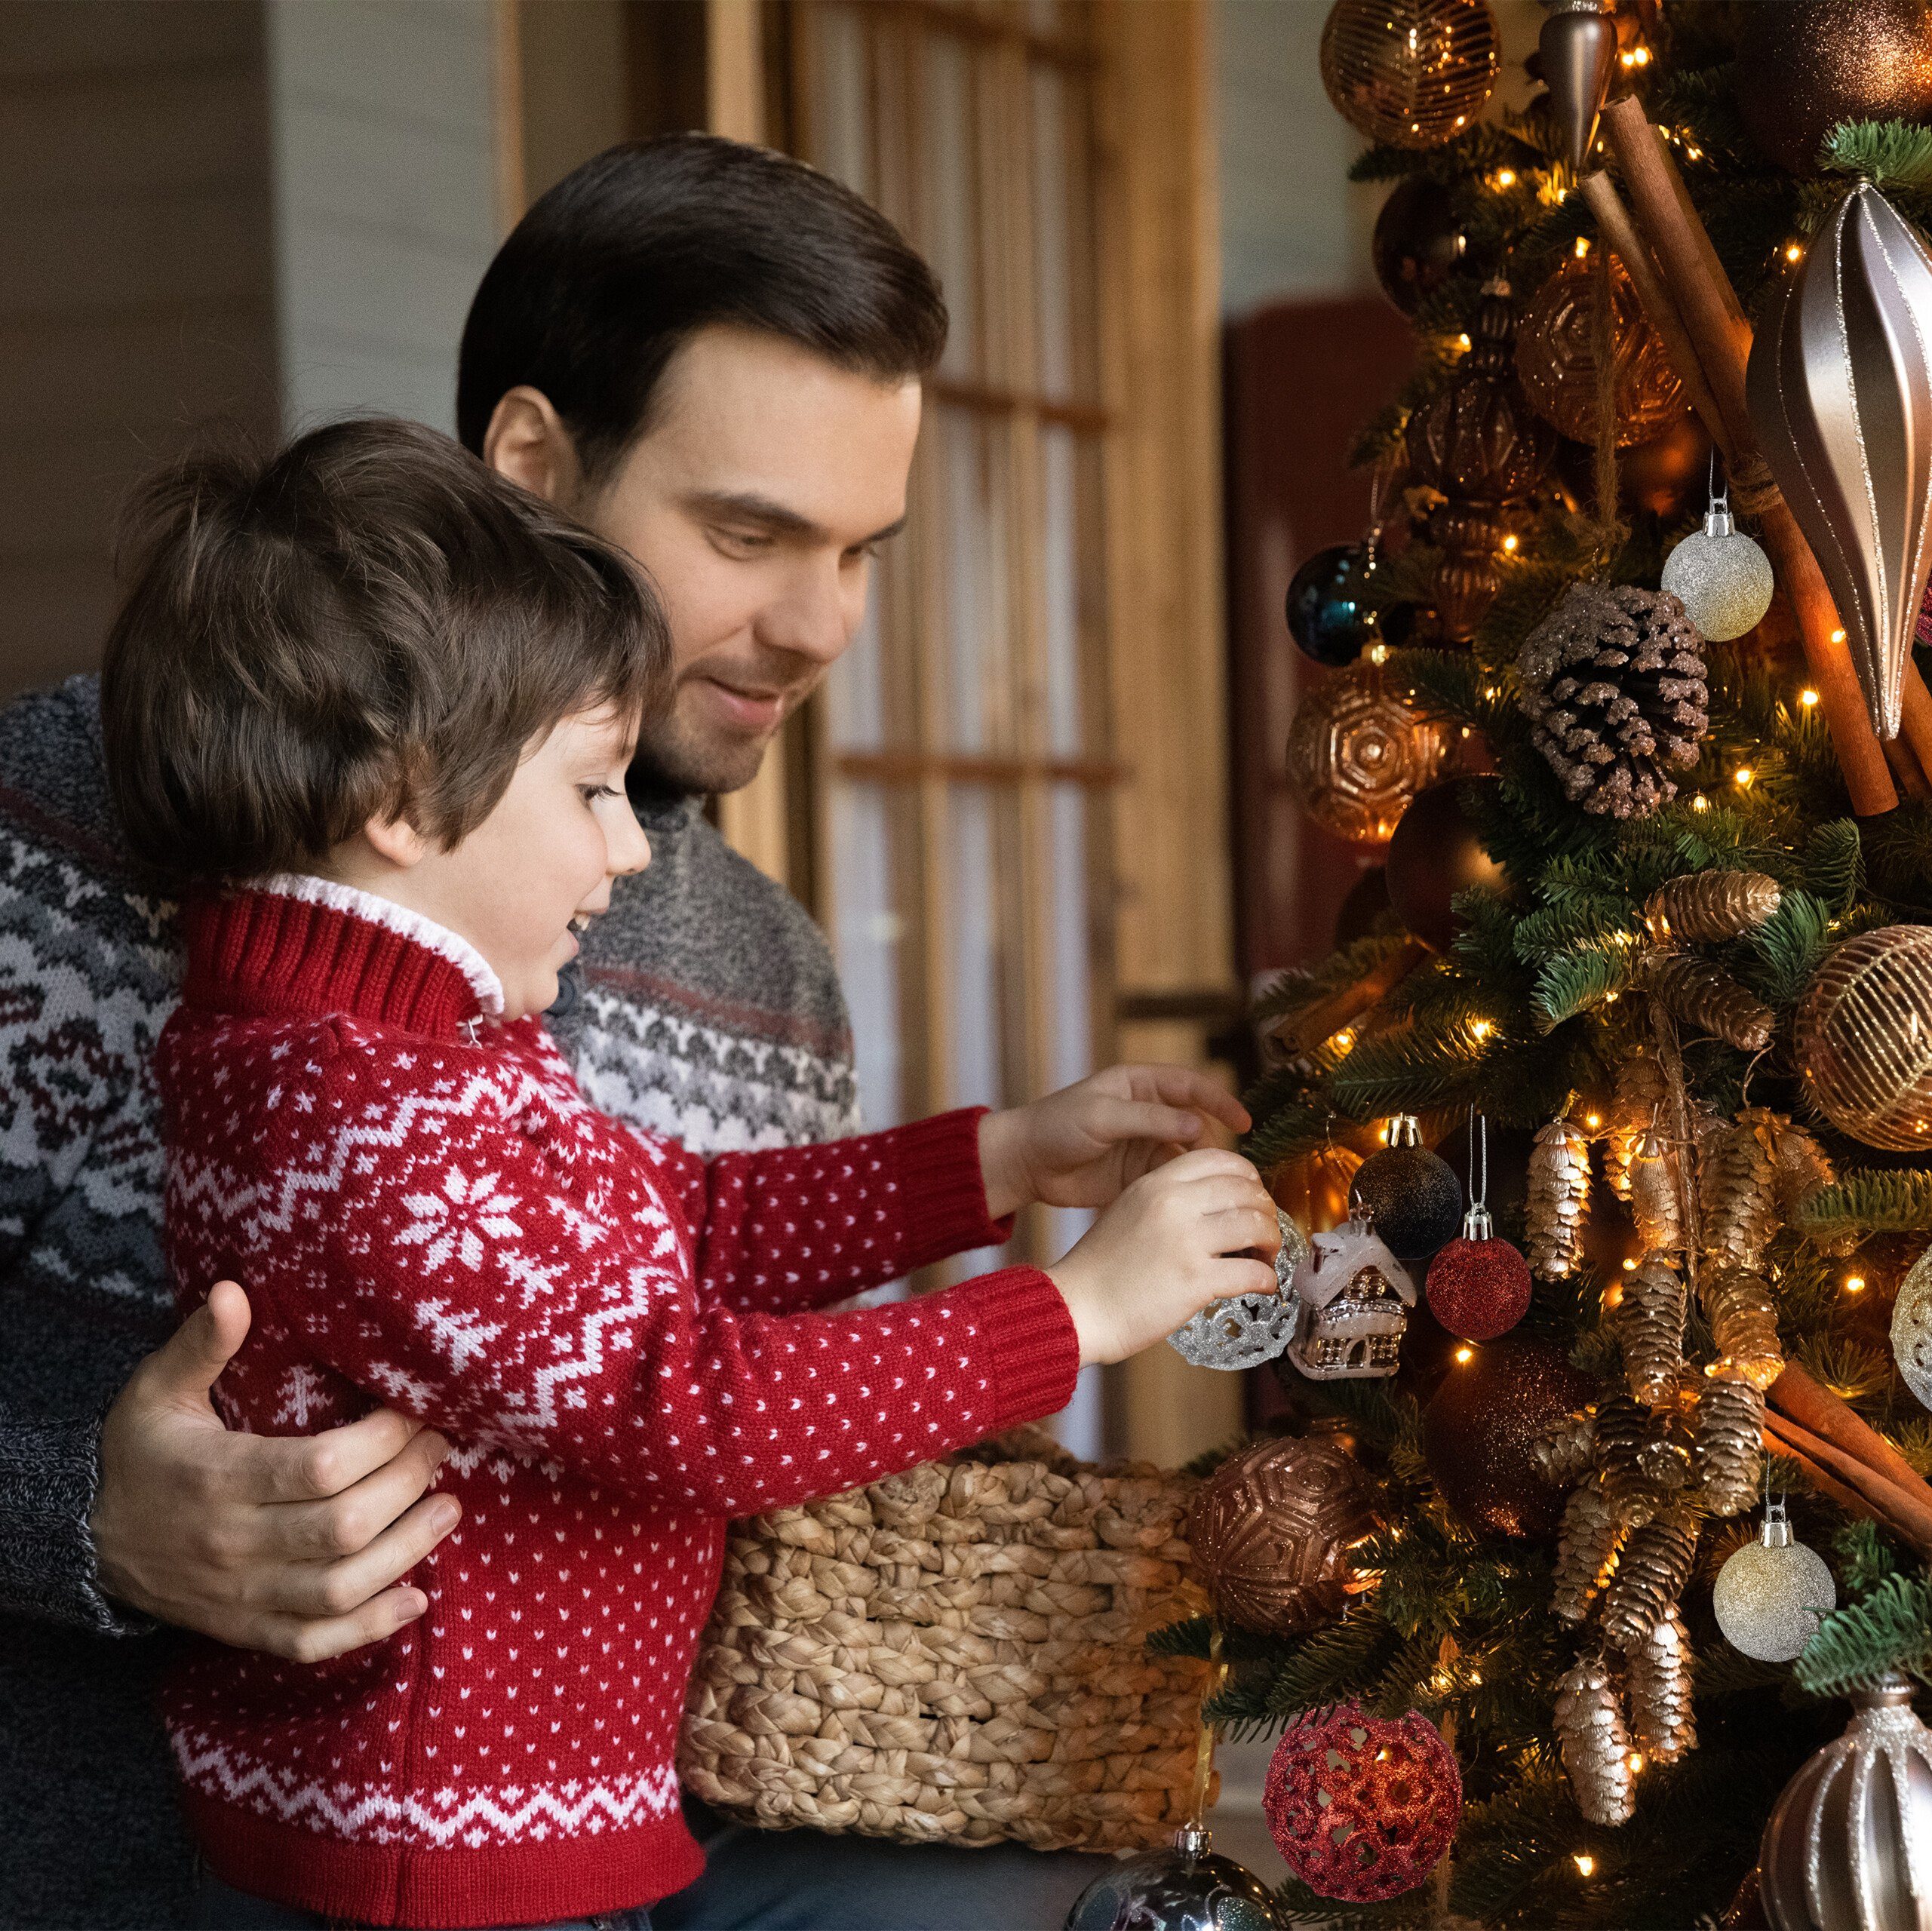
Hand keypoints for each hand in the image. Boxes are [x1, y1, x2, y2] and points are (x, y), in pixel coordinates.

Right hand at [90, 1280, 461, 1662]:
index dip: (381, 1442)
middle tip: (441, 1447)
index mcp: (218, 1479)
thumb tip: (233, 1290)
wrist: (83, 1537)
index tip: (414, 1412)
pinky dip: (369, 1628)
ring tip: (448, 1509)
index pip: (320, 1468)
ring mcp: (240, 1595)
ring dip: (406, 1551)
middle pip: (343, 1527)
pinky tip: (415, 1600)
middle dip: (407, 1484)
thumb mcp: (157, 1389)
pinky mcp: (244, 1630)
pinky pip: (313, 1643)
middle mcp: (233, 1544)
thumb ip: (201, 1344)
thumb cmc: (138, 1451)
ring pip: (339, 1588)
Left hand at [978, 1065, 1251, 1220]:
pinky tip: (1193, 1204)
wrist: (1025, 1163)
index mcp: (1139, 1084)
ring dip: (1201, 1171)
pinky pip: (1170, 1179)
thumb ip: (1150, 1120)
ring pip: (1186, 1155)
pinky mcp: (1137, 1173)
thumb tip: (1197, 1127)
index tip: (1243, 1122)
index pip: (1191, 1086)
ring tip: (1217, 1191)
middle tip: (1232, 1170)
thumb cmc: (1056, 1126)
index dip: (1220, 1101)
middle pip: (1195, 1123)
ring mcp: (1143, 1143)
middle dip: (1214, 1144)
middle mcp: (1147, 1111)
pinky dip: (1183, 1189)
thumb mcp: (1102, 1117)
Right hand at [1046, 1148, 1279, 1365]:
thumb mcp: (1128, 1210)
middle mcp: (1174, 1203)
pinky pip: (1253, 1272)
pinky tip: (1263, 1285)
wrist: (1076, 1308)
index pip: (1221, 1158)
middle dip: (1266, 1211)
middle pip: (1247, 1190)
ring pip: (1258, 1226)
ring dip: (1272, 1242)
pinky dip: (1267, 1279)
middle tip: (1264, 1231)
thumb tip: (1213, 1202)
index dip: (1248, 1177)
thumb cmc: (1100, 1267)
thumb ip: (1166, 1199)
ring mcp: (1187, 1241)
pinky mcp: (1196, 1280)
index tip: (1252, 1197)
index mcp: (1157, 1183)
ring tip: (1265, 1256)